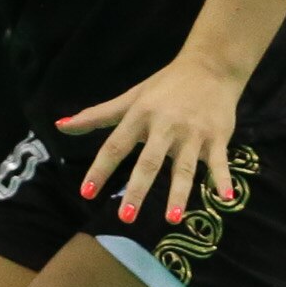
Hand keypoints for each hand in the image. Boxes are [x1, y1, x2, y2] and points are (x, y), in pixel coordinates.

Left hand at [59, 56, 243, 225]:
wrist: (211, 67)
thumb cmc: (165, 86)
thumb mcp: (130, 98)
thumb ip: (97, 115)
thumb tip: (61, 126)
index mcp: (140, 116)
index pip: (115, 147)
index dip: (99, 170)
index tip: (86, 192)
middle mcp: (166, 127)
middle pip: (149, 162)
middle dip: (137, 189)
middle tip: (126, 217)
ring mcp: (193, 133)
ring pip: (184, 168)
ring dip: (179, 194)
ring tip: (171, 219)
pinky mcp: (218, 137)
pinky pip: (219, 162)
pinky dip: (223, 180)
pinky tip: (225, 200)